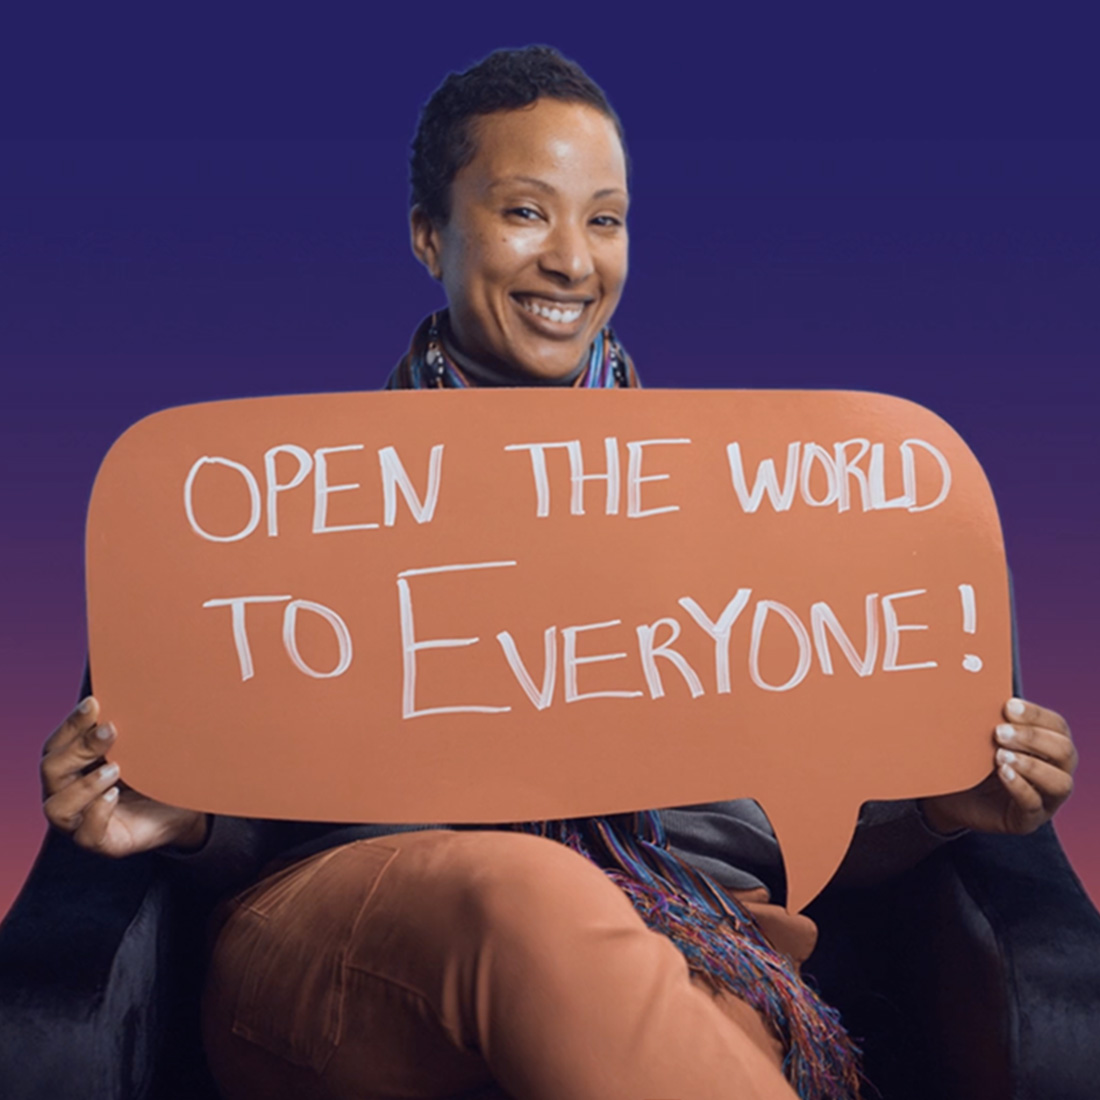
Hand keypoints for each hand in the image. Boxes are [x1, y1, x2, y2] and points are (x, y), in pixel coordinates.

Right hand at [41, 696, 208, 856]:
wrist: (186, 808)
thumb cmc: (158, 773)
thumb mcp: (143, 747)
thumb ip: (131, 727)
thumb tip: (134, 692)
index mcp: (73, 766)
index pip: (58, 743)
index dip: (72, 723)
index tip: (95, 703)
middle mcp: (69, 792)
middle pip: (51, 769)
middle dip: (80, 747)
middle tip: (111, 731)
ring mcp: (80, 820)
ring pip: (57, 806)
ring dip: (85, 785)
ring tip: (116, 769)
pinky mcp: (101, 842)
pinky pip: (85, 834)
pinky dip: (97, 813)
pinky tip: (115, 796)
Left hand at [919, 697, 1076, 835]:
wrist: (946, 794)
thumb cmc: (970, 759)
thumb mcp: (981, 735)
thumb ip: (990, 717)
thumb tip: (982, 685)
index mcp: (1048, 746)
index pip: (1057, 726)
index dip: (1036, 715)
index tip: (1008, 705)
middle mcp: (1055, 772)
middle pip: (1065, 752)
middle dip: (1032, 738)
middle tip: (999, 731)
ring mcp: (1045, 799)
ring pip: (1060, 782)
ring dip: (1031, 765)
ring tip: (1000, 755)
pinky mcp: (1027, 819)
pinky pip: (1034, 805)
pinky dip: (1020, 787)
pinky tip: (1002, 773)